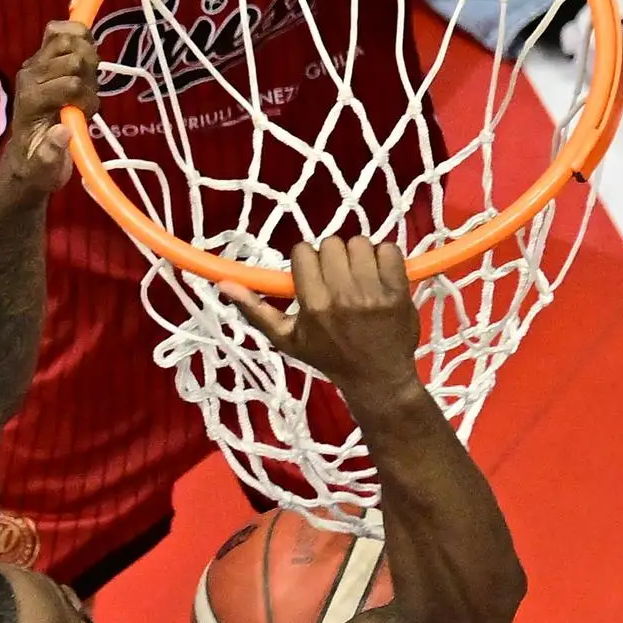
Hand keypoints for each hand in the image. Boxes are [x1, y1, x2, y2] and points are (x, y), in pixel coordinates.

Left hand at [0, 20, 98, 201]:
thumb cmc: (39, 167)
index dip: (88, 99)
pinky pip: (58, 30)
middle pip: (74, 56)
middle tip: (88, 98)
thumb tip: (62, 131)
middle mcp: (30, 76)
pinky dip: (76, 33)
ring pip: (69, 38)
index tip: (87, 118)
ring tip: (88, 78)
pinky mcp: (41, 57)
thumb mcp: (45, 172)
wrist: (27, 158)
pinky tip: (85, 50)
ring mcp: (34, 63)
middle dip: (90, 76)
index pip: (71, 83)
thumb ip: (51, 155)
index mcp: (31, 101)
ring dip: (88, 56)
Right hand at [228, 238, 424, 399]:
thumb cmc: (329, 357)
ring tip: (359, 277)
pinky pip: (389, 250)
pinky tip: (380, 277)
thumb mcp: (287, 339)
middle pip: (332, 243)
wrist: (376, 379)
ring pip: (360, 243)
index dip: (307, 260)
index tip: (314, 275)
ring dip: (358, 255)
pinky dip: (385, 259)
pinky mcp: (399, 292)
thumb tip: (224, 285)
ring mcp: (373, 294)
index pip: (304, 251)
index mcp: (313, 306)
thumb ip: (256, 311)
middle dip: (332, 256)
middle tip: (338, 277)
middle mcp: (342, 297)